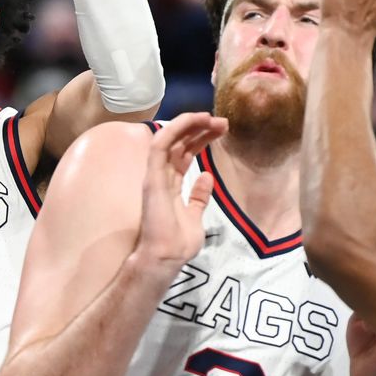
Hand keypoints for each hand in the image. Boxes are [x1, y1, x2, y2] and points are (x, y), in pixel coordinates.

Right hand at [133, 113, 226, 271]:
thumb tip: (207, 177)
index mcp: (170, 184)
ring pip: (170, 138)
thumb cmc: (178, 243)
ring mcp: (155, 174)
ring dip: (190, 124)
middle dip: (200, 129)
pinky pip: (160, 145)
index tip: (221, 130)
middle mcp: (161, 175)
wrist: (166, 257)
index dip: (201, 139)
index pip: (185, 153)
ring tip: (211, 117)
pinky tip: (193, 120)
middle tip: (222, 121)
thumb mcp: (196, 216)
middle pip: (180, 143)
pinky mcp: (152, 176)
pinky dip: (175, 129)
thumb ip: (199, 197)